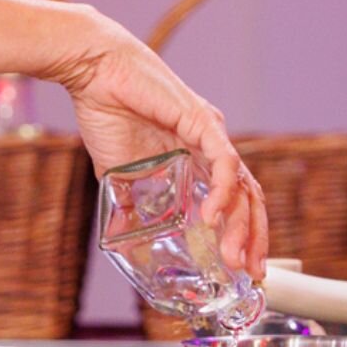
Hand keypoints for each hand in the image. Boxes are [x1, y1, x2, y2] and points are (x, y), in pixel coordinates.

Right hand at [54, 18, 269, 278]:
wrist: (93, 73)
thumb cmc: (105, 111)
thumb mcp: (118, 171)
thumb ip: (129, 200)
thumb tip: (124, 234)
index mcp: (198, 154)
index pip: (235, 198)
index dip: (243, 233)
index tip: (242, 266)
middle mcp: (212, 144)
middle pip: (248, 197)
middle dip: (252, 237)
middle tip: (249, 273)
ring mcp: (209, 132)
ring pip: (242, 184)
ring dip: (242, 224)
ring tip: (234, 257)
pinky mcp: (201, 121)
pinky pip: (223, 161)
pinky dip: (223, 192)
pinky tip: (212, 218)